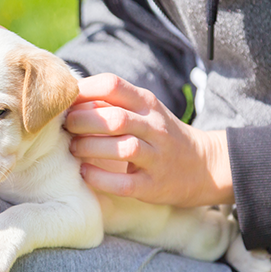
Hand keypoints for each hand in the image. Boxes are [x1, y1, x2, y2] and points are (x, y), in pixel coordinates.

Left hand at [65, 73, 233, 207]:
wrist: (203, 166)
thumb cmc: (158, 134)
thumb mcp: (143, 111)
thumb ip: (111, 102)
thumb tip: (67, 98)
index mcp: (147, 103)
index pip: (113, 85)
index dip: (84, 91)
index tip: (67, 101)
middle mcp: (155, 127)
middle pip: (115, 119)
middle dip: (83, 121)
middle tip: (67, 127)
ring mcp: (157, 157)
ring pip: (122, 148)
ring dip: (91, 147)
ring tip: (74, 149)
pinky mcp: (153, 186)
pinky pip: (124, 183)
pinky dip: (100, 178)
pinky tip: (85, 172)